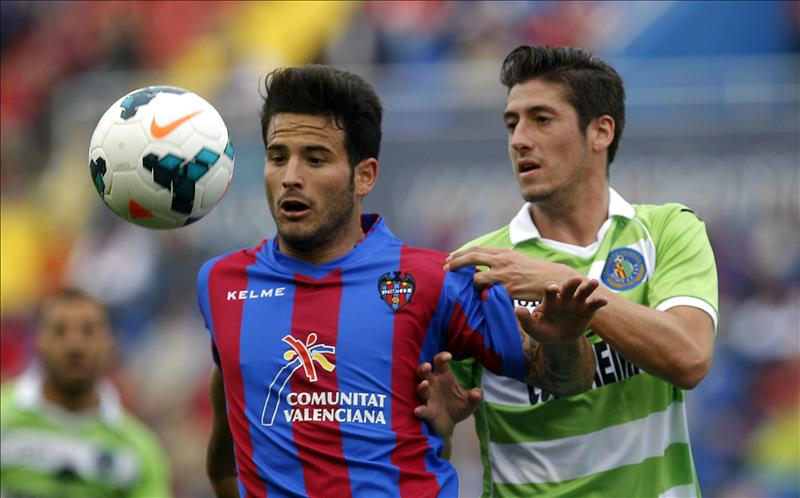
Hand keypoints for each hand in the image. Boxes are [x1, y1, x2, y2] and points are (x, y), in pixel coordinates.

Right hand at [413, 352, 482, 438]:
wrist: (450, 425)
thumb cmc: (458, 407)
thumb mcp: (471, 401)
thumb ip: (476, 396)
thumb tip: (477, 393)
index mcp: (443, 377)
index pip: (440, 362)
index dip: (442, 357)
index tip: (448, 357)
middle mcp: (433, 384)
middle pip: (424, 372)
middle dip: (424, 368)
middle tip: (427, 366)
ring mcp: (428, 398)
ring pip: (421, 389)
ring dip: (421, 386)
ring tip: (425, 384)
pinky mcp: (427, 412)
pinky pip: (422, 410)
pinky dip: (420, 410)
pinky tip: (418, 410)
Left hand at [444, 246, 573, 300]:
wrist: (554, 280)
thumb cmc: (536, 271)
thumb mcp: (518, 259)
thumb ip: (502, 260)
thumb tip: (486, 263)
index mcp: (504, 253)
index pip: (477, 250)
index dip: (460, 254)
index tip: (450, 258)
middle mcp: (502, 261)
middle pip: (472, 257)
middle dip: (455, 263)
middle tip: (445, 268)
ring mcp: (505, 275)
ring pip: (477, 278)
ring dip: (470, 285)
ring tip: (469, 290)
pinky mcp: (509, 290)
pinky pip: (489, 294)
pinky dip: (483, 296)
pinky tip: (481, 299)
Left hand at [516, 276, 606, 343]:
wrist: (558, 340)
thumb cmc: (544, 330)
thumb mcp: (533, 328)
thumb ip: (525, 319)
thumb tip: (517, 309)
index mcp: (549, 299)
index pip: (550, 290)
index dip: (551, 288)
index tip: (553, 289)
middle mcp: (564, 298)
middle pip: (568, 287)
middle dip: (571, 283)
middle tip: (576, 279)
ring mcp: (577, 303)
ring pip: (583, 292)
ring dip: (588, 287)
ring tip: (594, 282)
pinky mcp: (588, 310)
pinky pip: (594, 304)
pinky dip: (599, 301)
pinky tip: (604, 301)